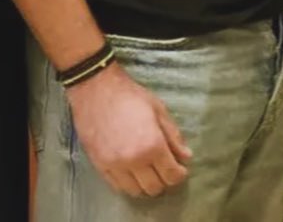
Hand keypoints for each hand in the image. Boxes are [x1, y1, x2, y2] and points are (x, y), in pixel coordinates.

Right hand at [66, 63, 191, 196]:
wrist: (96, 90)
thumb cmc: (130, 96)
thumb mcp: (158, 109)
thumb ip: (173, 135)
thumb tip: (186, 156)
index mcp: (152, 145)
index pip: (172, 175)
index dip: (179, 174)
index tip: (180, 169)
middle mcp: (134, 161)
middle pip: (155, 188)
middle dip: (164, 181)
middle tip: (164, 169)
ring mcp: (115, 166)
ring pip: (136, 191)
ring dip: (145, 184)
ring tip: (148, 171)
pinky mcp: (100, 166)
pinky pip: (118, 187)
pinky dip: (128, 183)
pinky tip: (132, 171)